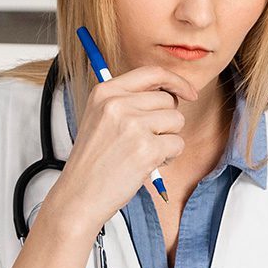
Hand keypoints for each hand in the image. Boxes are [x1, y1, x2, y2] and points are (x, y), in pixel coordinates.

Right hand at [46, 65, 197, 232]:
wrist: (79, 195)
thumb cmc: (92, 162)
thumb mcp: (100, 118)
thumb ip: (129, 100)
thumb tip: (171, 91)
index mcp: (104, 92)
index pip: (152, 73)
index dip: (176, 81)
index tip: (188, 91)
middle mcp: (117, 104)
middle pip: (168, 100)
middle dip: (166, 121)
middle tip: (146, 139)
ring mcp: (132, 125)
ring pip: (177, 121)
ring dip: (168, 139)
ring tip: (144, 152)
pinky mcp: (146, 148)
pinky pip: (177, 144)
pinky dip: (168, 157)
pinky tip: (147, 164)